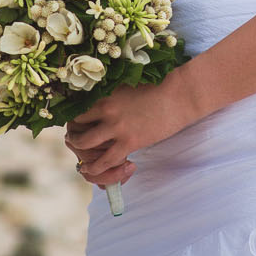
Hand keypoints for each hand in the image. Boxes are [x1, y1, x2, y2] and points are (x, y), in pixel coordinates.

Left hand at [64, 76, 192, 187]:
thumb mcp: (129, 86)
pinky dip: (95, 168)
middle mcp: (106, 109)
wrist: (182, 95)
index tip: (77, 126)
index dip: (73, 120)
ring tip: (82, 158)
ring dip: (81, 153)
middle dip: (74, 136)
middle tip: (78, 143)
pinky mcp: (130, 142)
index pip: (76, 110)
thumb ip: (112, 95)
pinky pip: (104, 160)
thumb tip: (102, 103)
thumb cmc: (160, 87)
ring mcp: (117, 127)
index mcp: (106, 94)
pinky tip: (93, 169)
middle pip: (75, 126)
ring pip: (84, 144)